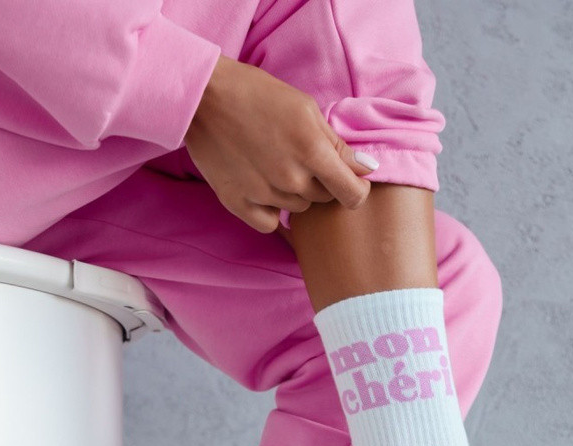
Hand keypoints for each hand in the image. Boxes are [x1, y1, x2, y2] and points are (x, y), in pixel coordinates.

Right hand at [184, 55, 374, 232]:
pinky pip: (270, 223)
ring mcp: (263, 194)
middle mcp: (290, 178)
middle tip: (297, 156)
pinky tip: (261, 187)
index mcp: (312, 151)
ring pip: (297, 208)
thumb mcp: (305, 108)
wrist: (204, 98)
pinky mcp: (238, 204)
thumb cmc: (257, 95)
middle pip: (322, 198)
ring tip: (273, 163)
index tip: (351, 183)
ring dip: (293, 193)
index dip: (356, 190)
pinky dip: (271, 210)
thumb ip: (337, 144)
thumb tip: (368, 170)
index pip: (352, 193)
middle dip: (318, 181)